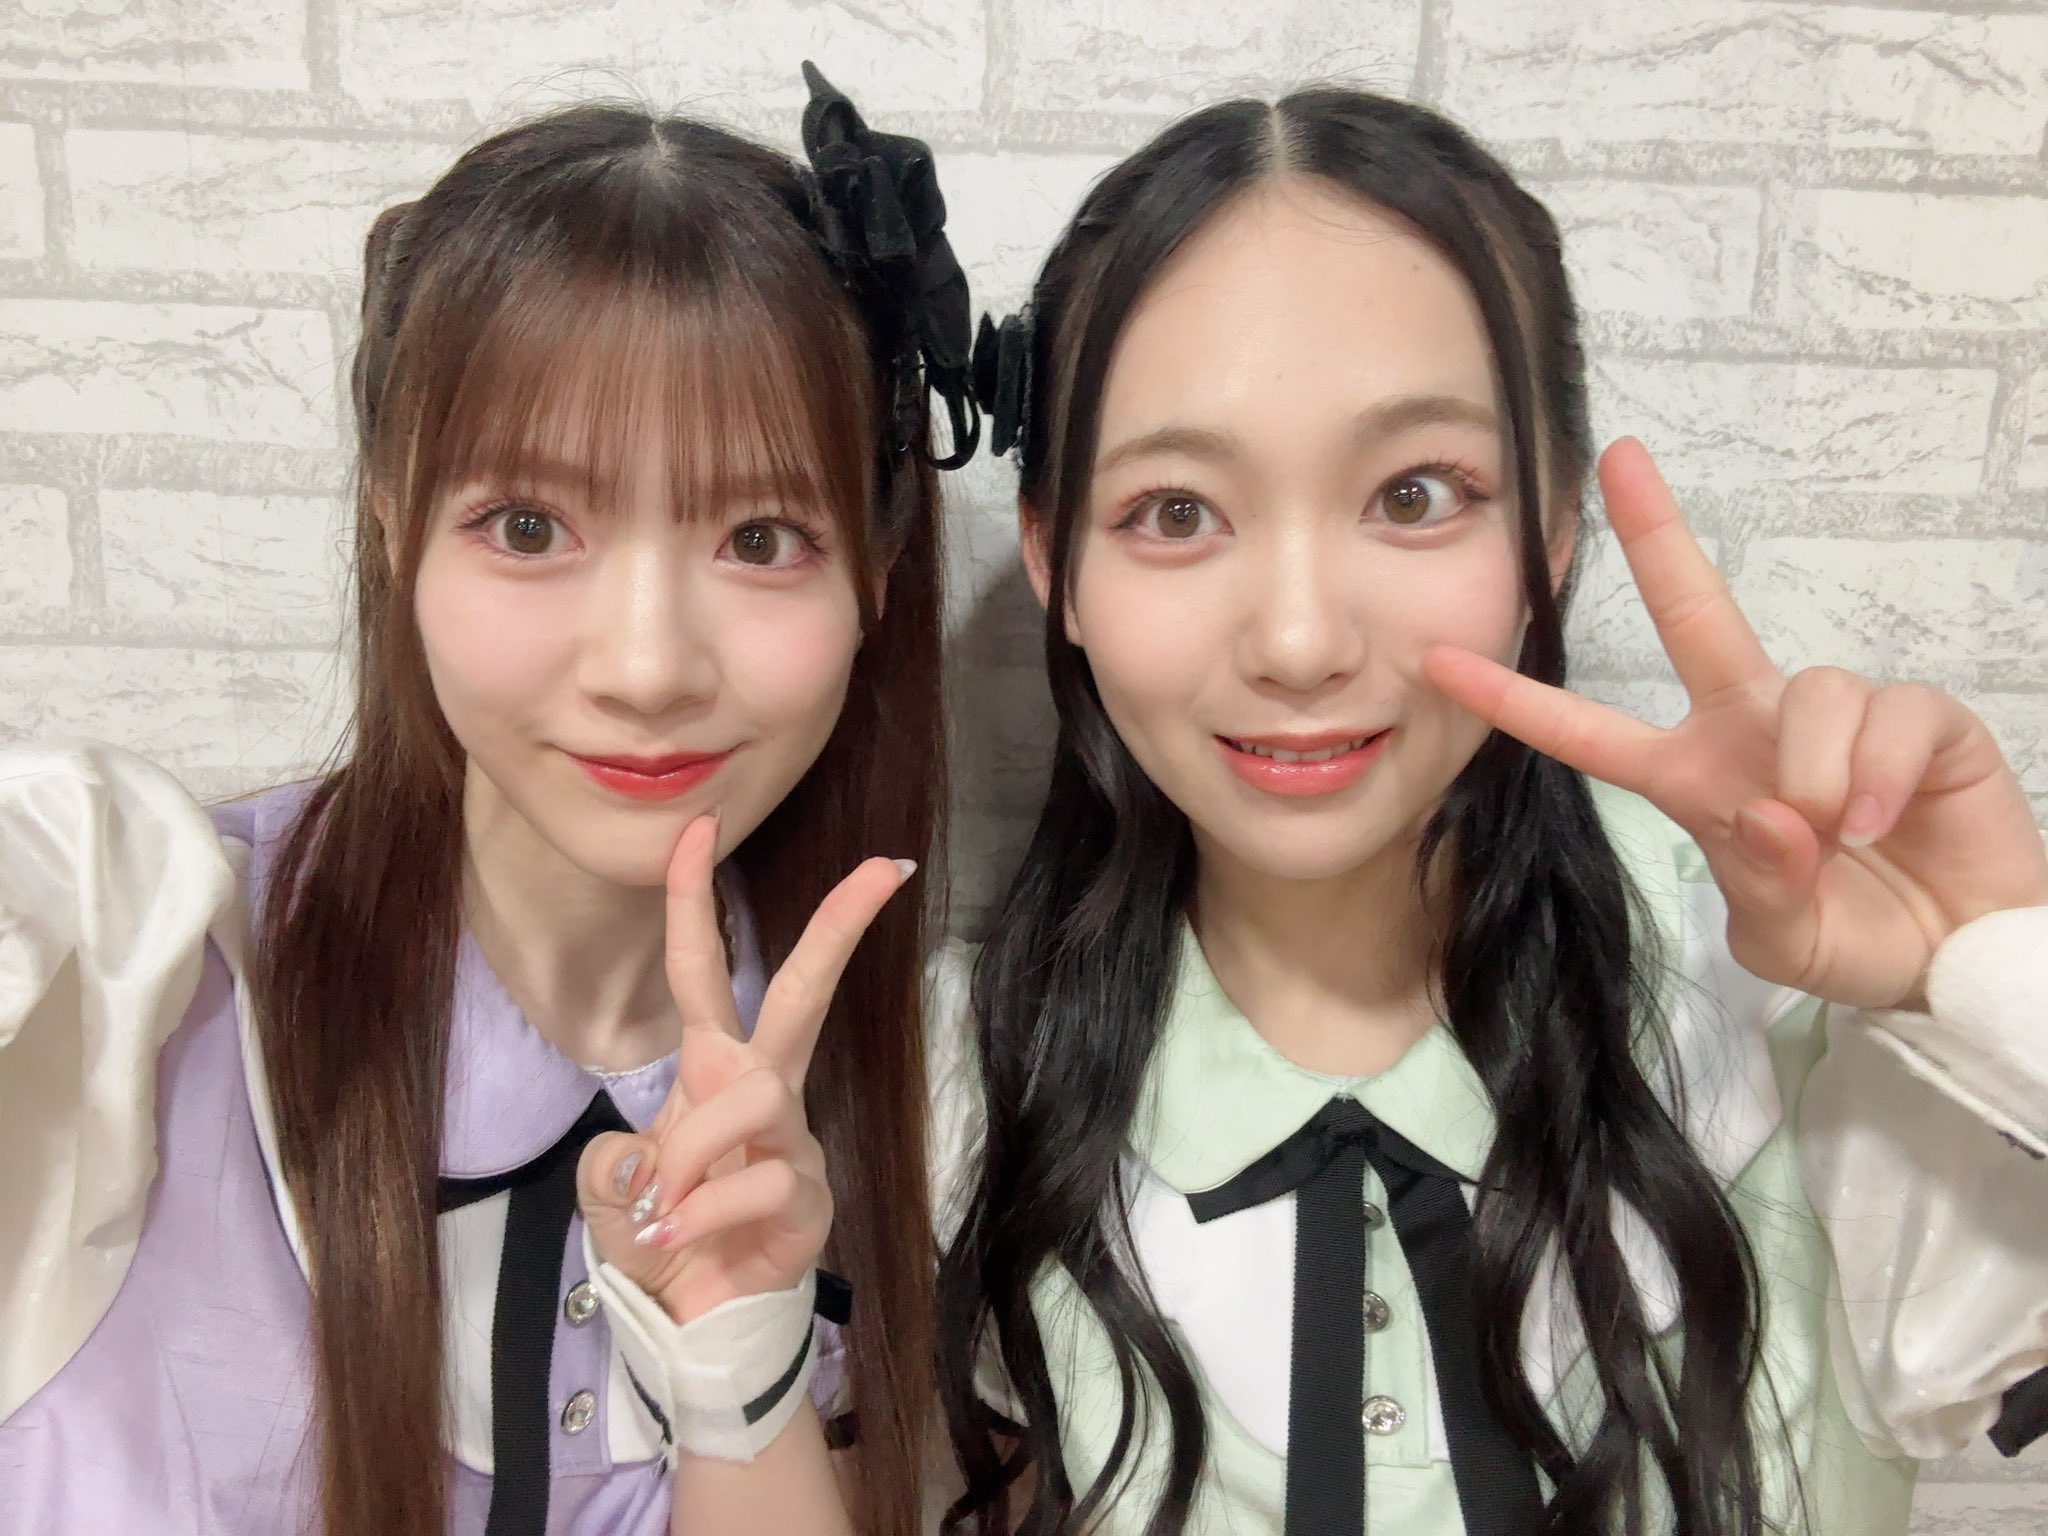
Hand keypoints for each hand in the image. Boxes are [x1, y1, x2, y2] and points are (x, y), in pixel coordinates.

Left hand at [576, 815, 911, 1323]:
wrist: (696, 1317)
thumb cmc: (662, 1237)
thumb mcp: (610, 1197)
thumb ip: (609, 1167)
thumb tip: (641, 1156)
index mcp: (712, 1069)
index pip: (702, 971)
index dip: (693, 899)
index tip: (700, 828)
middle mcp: (761, 1087)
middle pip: (804, 991)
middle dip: (837, 926)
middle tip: (881, 866)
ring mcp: (794, 1137)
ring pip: (757, 1094)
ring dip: (694, 1151)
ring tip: (665, 1208)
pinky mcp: (812, 1192)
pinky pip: (759, 1179)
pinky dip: (706, 1212)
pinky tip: (686, 1238)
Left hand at [1423, 437, 2047, 1009]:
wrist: (1961, 956)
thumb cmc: (1859, 936)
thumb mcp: (1785, 938)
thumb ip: (1762, 887)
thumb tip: (1770, 815)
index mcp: (1696, 780)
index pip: (1591, 733)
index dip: (1517, 702)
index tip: (1438, 662)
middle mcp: (1754, 729)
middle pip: (1695, 614)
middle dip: (1659, 535)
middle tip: (1620, 462)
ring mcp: (1836, 716)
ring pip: (1809, 689)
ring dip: (1814, 772)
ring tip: (1838, 835)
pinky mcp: (1921, 718)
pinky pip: (1889, 715)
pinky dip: (1879, 773)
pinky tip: (1881, 819)